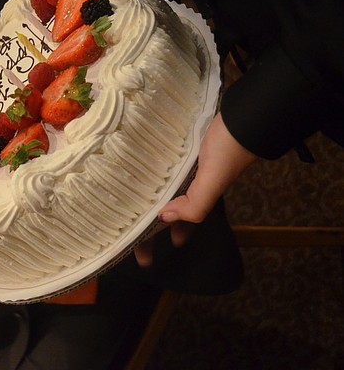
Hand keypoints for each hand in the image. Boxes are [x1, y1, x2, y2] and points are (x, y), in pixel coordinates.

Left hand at [133, 113, 256, 266]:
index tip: (144, 255)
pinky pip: (163, 165)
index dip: (160, 238)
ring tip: (126, 204)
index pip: (175, 222)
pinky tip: (140, 171)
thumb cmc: (229, 149)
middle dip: (148, 225)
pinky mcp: (180, 144)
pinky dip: (153, 173)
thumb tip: (164, 218)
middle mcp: (190, 182)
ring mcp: (184, 164)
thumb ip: (195, 204)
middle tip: (125, 234)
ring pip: (163, 188)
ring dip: (149, 198)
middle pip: (164, 207)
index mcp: (197, 194)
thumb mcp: (213, 181)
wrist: (244, 114)